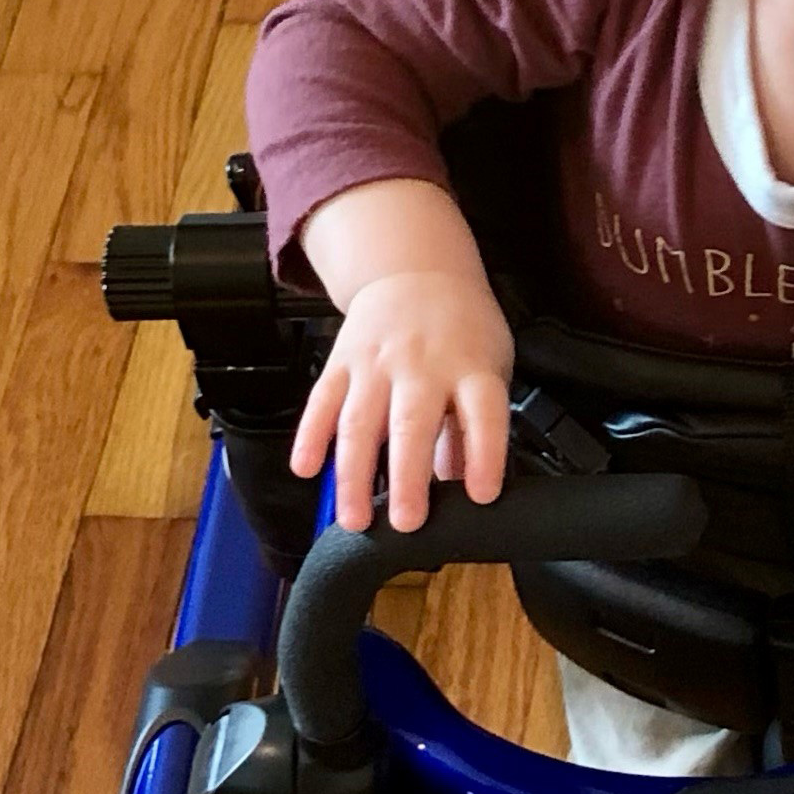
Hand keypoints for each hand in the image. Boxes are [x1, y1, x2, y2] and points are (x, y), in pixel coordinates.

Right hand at [290, 268, 513, 533]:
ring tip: (354, 519)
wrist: (416, 270)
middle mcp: (422, 365)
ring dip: (353, 475)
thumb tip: (466, 490)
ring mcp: (377, 363)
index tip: (480, 495)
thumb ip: (473, 429)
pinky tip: (305, 469)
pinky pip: (322, 402)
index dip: (484, 454)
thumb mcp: (488, 369)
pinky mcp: (341, 363)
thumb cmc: (461, 332)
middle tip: (405, 524)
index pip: (483, 414)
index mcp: (471, 368)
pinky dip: (310, 436)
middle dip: (406, 477)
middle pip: (412, 423)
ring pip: (360, 421)